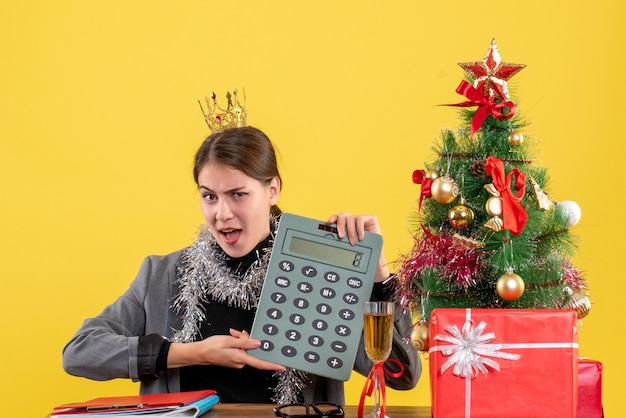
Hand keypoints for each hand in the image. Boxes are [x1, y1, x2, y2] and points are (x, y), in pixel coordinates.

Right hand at [168, 329, 285, 370]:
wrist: (199, 353)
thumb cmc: (211, 347)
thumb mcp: (229, 340)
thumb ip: (245, 342)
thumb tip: (258, 343)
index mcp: (240, 358)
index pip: (260, 363)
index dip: (273, 365)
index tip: (282, 366)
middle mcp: (240, 362)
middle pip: (252, 350)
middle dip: (248, 339)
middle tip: (238, 333)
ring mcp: (237, 361)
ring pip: (246, 348)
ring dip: (242, 339)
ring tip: (233, 334)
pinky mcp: (234, 358)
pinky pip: (241, 349)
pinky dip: (238, 342)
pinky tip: (233, 336)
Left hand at [326, 212, 389, 281]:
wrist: (376, 260)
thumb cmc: (360, 256)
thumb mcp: (347, 249)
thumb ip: (339, 245)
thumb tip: (326, 248)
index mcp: (345, 227)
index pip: (336, 218)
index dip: (332, 218)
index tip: (328, 222)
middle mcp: (352, 222)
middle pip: (342, 216)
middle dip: (339, 225)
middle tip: (341, 236)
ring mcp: (361, 220)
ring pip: (350, 218)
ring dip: (350, 231)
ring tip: (353, 242)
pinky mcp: (370, 219)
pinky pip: (360, 219)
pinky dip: (359, 229)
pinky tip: (361, 237)